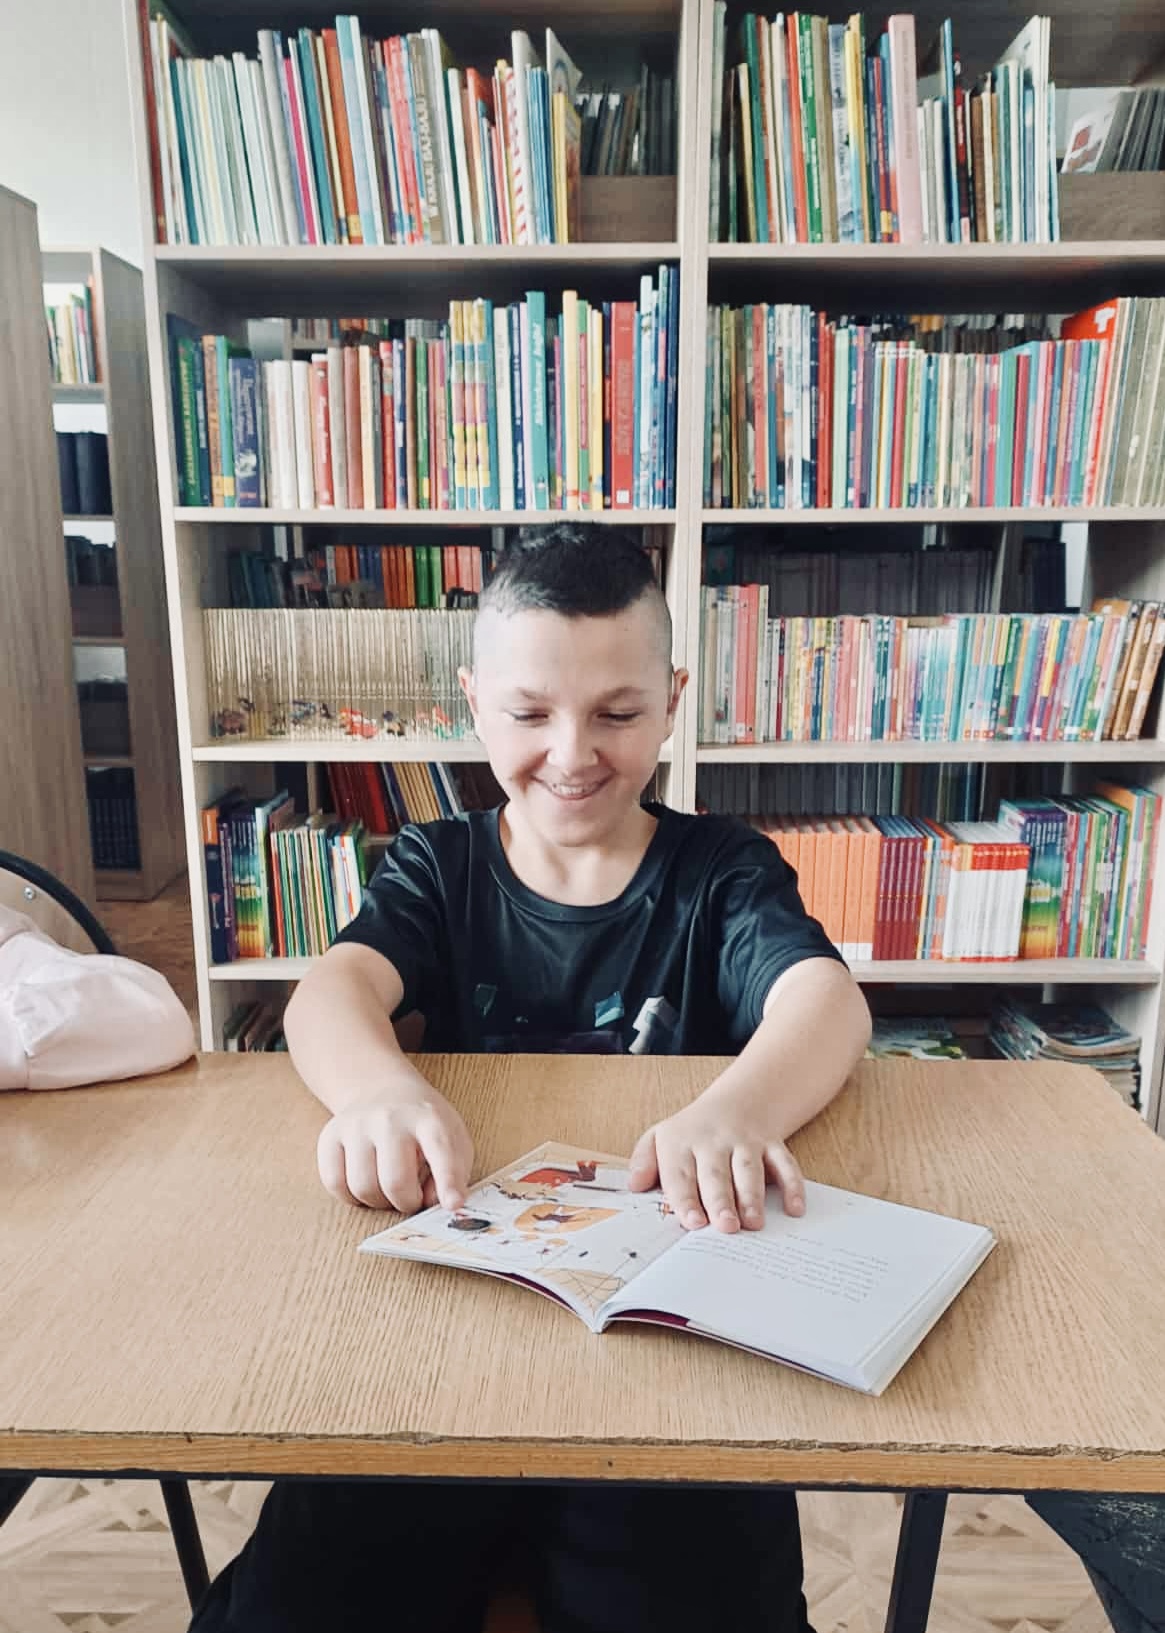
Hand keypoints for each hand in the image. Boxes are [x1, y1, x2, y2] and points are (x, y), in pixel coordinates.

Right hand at [317, 1083, 472, 1213]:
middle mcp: (390, 1118)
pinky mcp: (331, 1135)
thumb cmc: (421, 1123)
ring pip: (362, 1188)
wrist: (382, 1090)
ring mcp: (357, 1124)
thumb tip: (436, 1202)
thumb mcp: (452, 1138)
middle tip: (412, 1196)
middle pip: (395, 1182)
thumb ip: (454, 1172)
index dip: (448, 1182)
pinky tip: (365, 1182)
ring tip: (388, 1186)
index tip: (453, 1204)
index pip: (441, 1152)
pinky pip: (334, 1183)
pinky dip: (351, 1196)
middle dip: (407, 1202)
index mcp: (429, 1118)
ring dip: (379, 1201)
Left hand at [628, 1088, 804, 1232]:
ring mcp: (745, 1142)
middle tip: (725, 1227)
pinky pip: (785, 1163)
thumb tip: (634, 1185)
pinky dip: (792, 1185)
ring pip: (749, 1169)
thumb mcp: (659, 1137)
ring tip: (754, 1223)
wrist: (736, 1101)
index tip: (692, 1223)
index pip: (681, 1175)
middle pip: (716, 1174)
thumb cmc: (692, 1131)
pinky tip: (795, 1209)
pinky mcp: (772, 1144)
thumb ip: (644, 1161)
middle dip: (721, 1201)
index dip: (686, 1200)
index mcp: (682, 1143)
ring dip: (752, 1196)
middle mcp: (714, 1142)